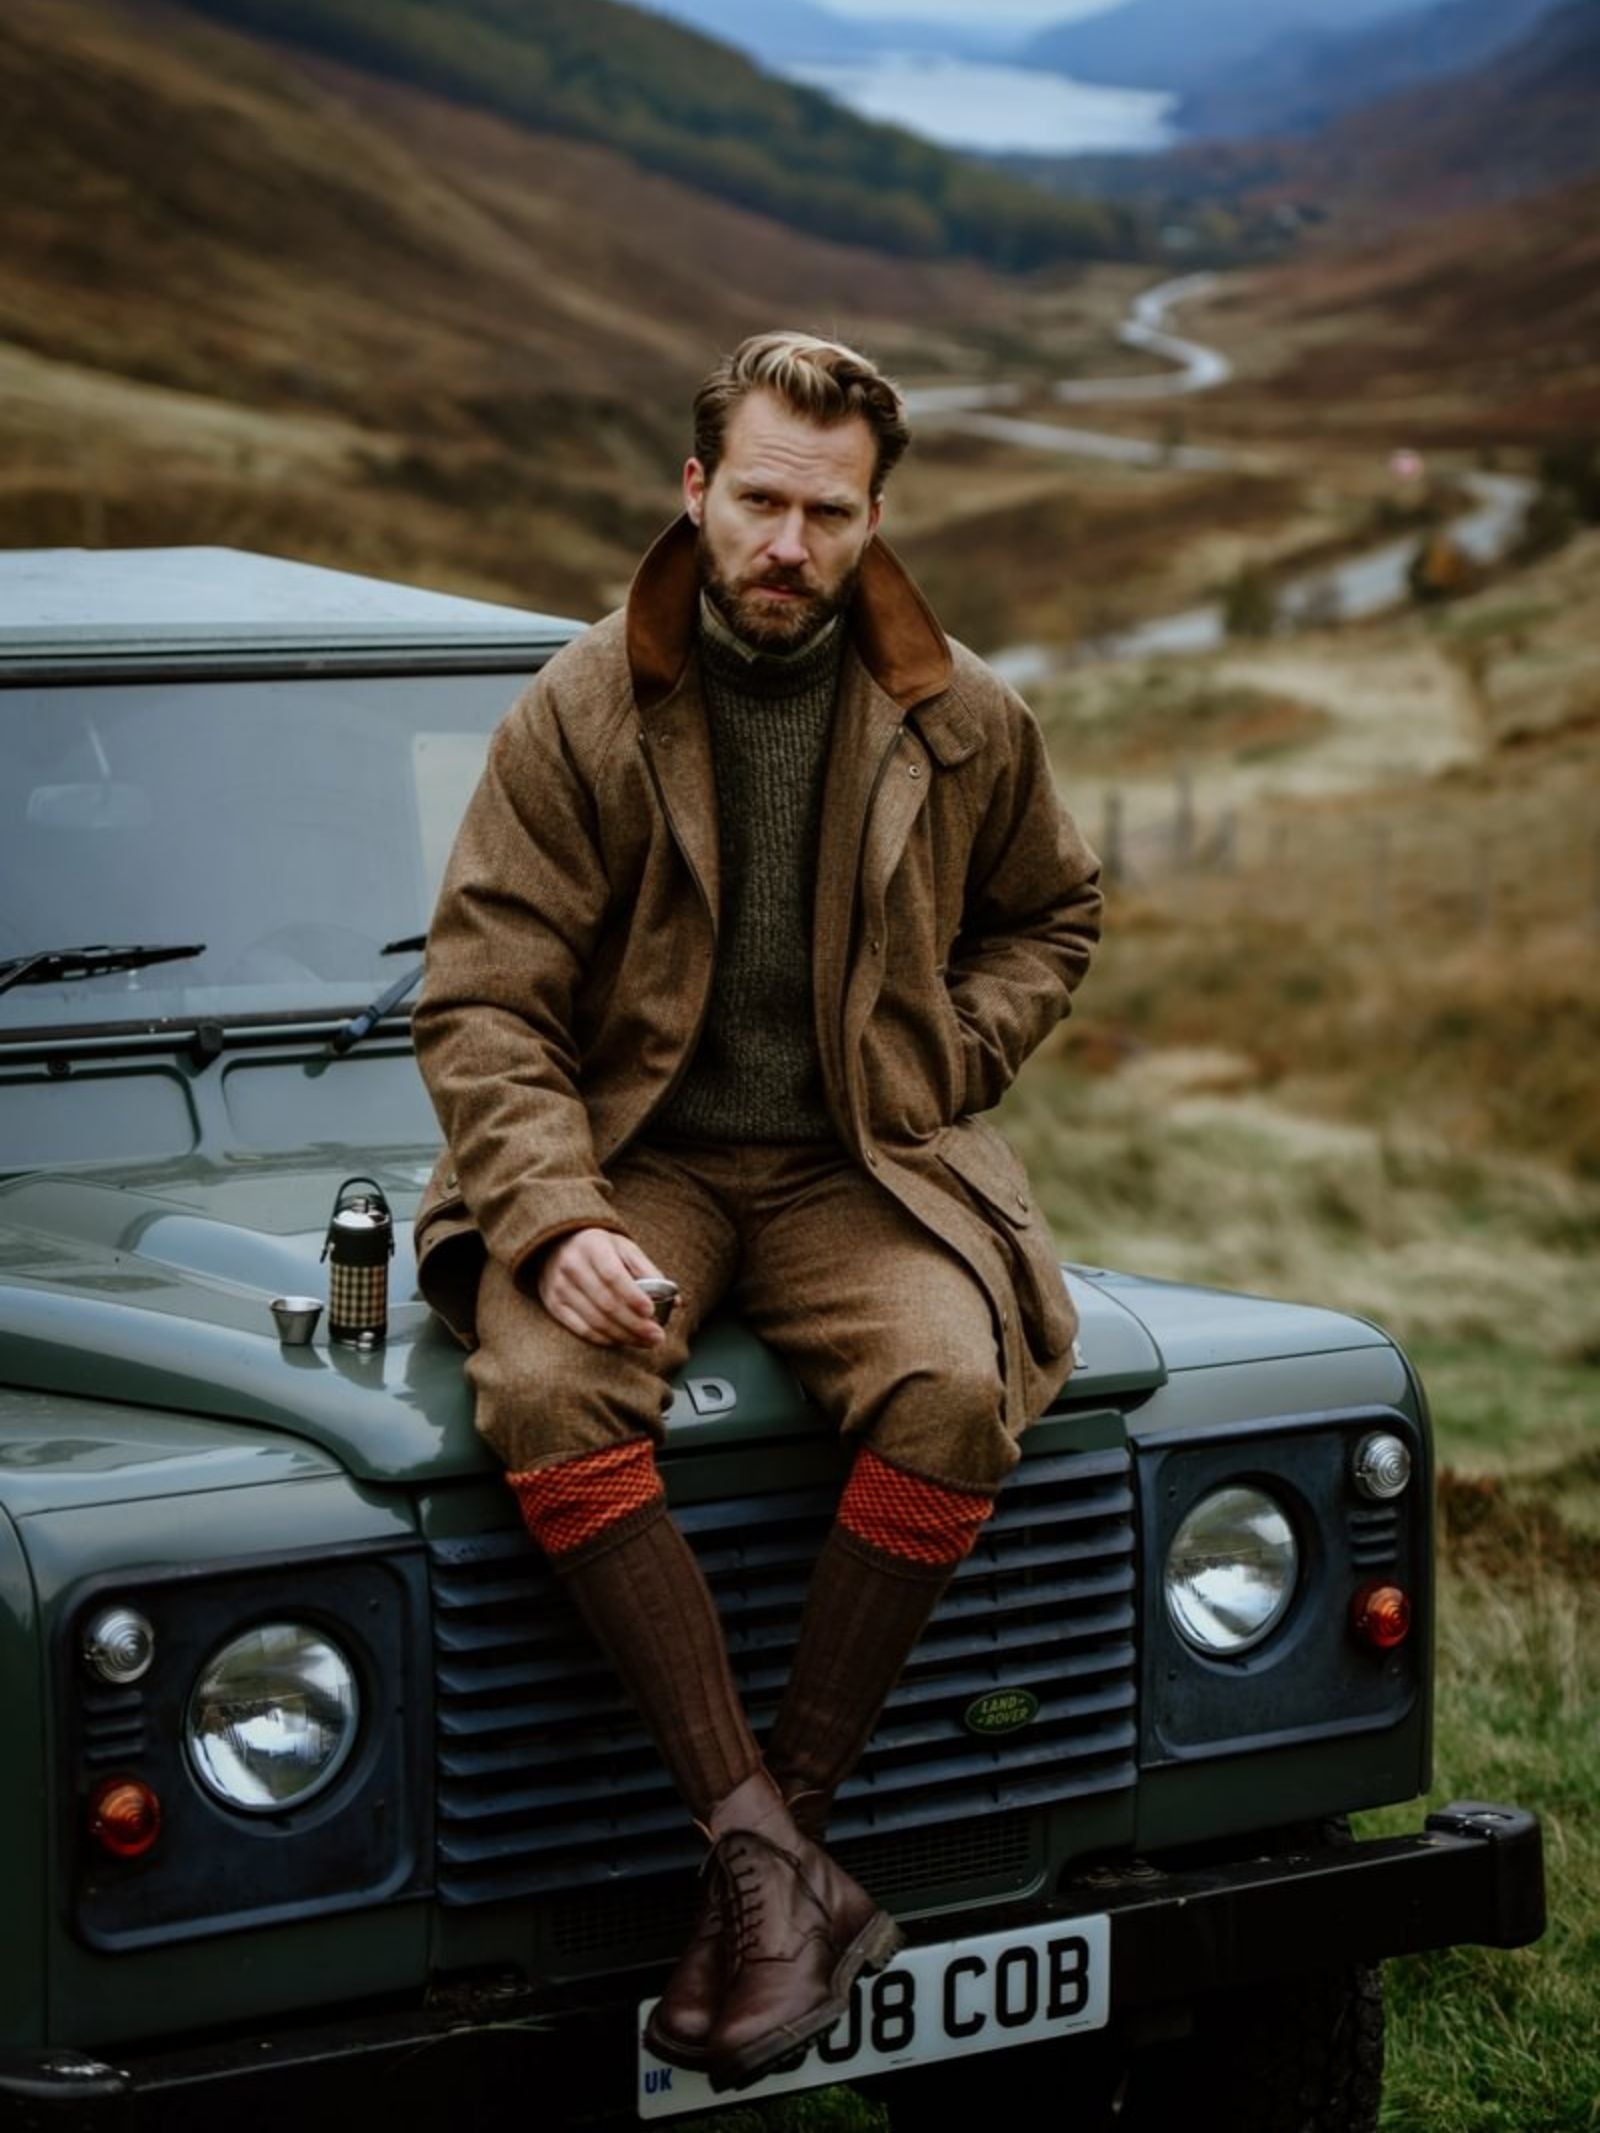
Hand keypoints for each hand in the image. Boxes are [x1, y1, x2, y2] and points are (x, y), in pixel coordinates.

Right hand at [537, 1229, 669, 1349]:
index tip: (651, 1312)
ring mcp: (559, 1287)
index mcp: (593, 1247)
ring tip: (646, 1342)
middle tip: (657, 1336)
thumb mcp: (624, 1248)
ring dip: (624, 1336)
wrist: (557, 1243)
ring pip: (595, 1320)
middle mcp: (572, 1266)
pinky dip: (604, 1339)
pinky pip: (581, 1329)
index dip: (632, 1297)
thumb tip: (676, 1301)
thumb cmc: (600, 1247)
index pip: (612, 1276)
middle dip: (635, 1324)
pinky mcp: (554, 1305)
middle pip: (606, 1303)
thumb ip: (649, 1272)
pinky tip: (622, 1341)